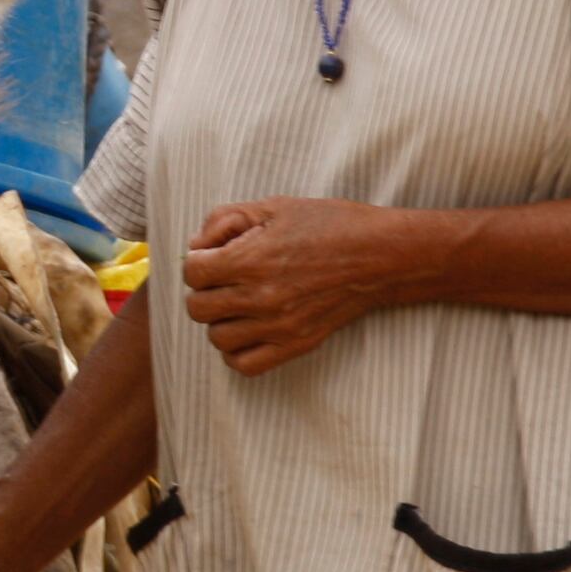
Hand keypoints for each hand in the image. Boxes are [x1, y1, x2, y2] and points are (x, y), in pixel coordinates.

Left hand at [183, 195, 420, 375]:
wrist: (379, 255)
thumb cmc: (329, 224)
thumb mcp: (274, 206)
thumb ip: (225, 219)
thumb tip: (196, 244)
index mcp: (251, 259)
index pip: (192, 273)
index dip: (198, 261)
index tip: (214, 256)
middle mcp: (261, 297)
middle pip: (197, 308)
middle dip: (204, 290)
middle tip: (224, 280)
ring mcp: (278, 326)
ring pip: (217, 338)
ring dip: (220, 321)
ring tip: (238, 304)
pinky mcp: (295, 345)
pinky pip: (244, 365)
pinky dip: (237, 351)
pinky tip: (248, 330)